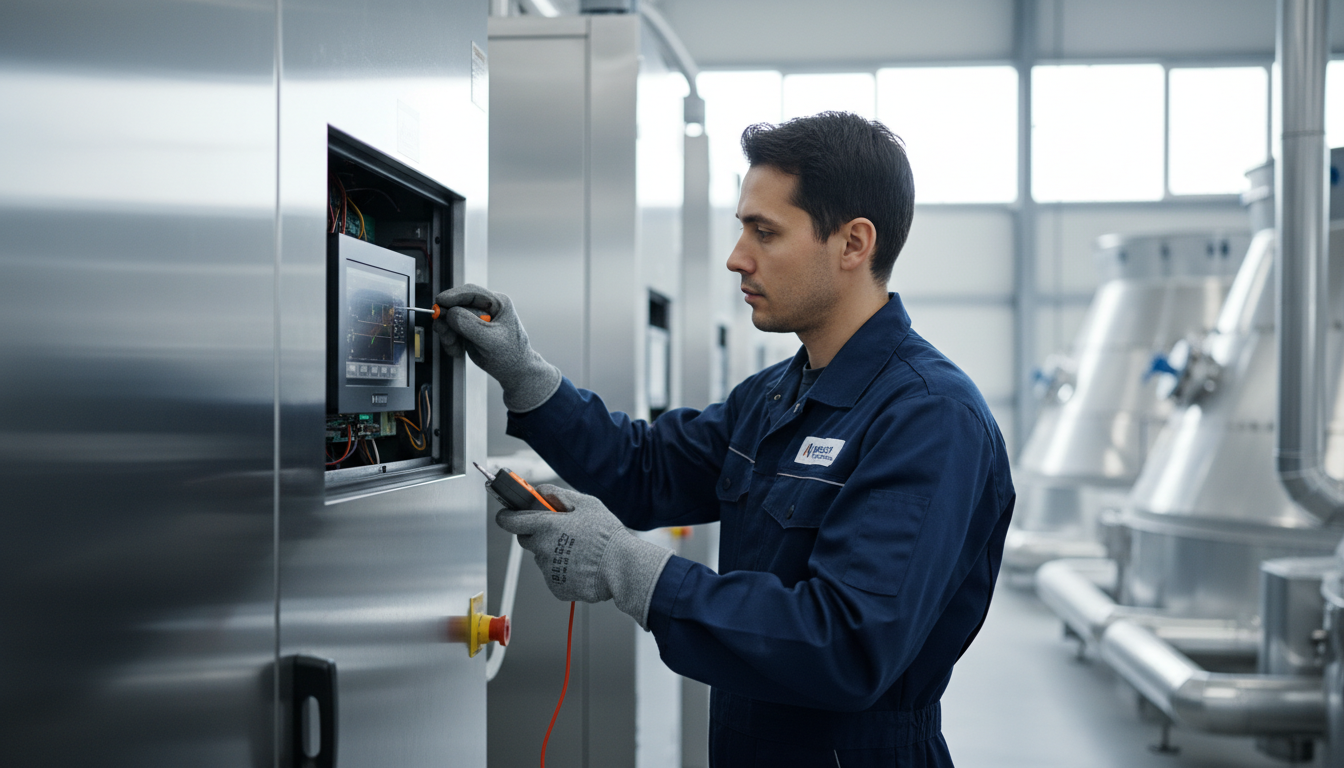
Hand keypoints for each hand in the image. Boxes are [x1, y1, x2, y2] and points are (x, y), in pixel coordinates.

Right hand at [433, 284, 560, 412]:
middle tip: (444, 333)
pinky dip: (450, 341)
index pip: (471, 292)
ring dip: (448, 333)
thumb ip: (470, 325)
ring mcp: (476, 318)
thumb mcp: (490, 340)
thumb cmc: (510, 355)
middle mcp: (485, 307)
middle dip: (448, 320)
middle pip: (457, 304)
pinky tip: (458, 351)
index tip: (439, 302)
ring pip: (451, 318)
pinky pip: (451, 330)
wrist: (513, 371)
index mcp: (497, 302)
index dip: (453, 295)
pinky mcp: (468, 329)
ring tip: (454, 347)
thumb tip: (450, 312)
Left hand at [496, 485, 672, 629]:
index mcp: (546, 526)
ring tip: (579, 550)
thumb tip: (540, 492)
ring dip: (554, 552)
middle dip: (537, 533)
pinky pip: (553, 575)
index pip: (510, 521)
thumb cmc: (607, 535)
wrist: (622, 567)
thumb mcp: (587, 503)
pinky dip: (563, 570)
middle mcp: (542, 549)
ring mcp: (548, 570)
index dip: (507, 516)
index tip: (507, 514)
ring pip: (543, 557)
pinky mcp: (556, 586)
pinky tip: (581, 565)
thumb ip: (558, 494)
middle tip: (559, 531)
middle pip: (526, 539)